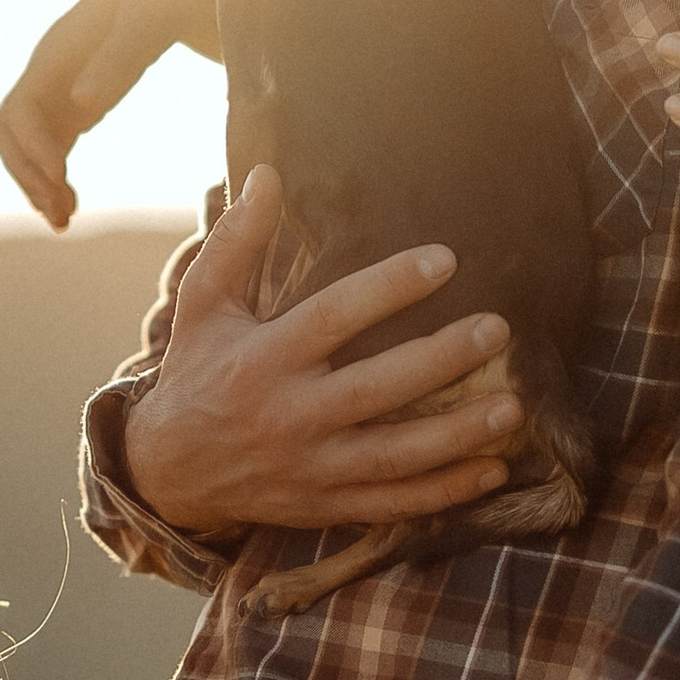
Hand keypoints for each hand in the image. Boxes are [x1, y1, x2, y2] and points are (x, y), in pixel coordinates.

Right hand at [0, 0, 225, 230]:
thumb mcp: (156, 11)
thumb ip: (120, 54)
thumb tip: (79, 105)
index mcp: (63, 47)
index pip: (21, 109)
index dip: (33, 152)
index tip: (63, 184)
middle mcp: (52, 68)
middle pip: (8, 132)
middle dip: (27, 175)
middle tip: (63, 215)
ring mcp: (63, 85)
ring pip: (20, 144)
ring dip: (34, 183)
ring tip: (64, 219)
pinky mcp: (79, 99)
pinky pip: (46, 146)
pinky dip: (51, 178)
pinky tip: (73, 203)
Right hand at [122, 166, 521, 536]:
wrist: (167, 472)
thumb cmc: (196, 373)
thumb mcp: (204, 306)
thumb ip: (238, 242)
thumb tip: (268, 174)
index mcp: (262, 359)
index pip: (333, 317)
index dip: (390, 287)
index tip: (446, 260)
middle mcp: (288, 415)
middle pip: (376, 387)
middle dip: (441, 359)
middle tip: (498, 329)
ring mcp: (310, 466)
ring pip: (394, 454)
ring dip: (457, 434)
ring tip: (512, 407)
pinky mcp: (323, 504)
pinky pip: (392, 504)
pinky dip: (444, 492)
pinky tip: (493, 470)